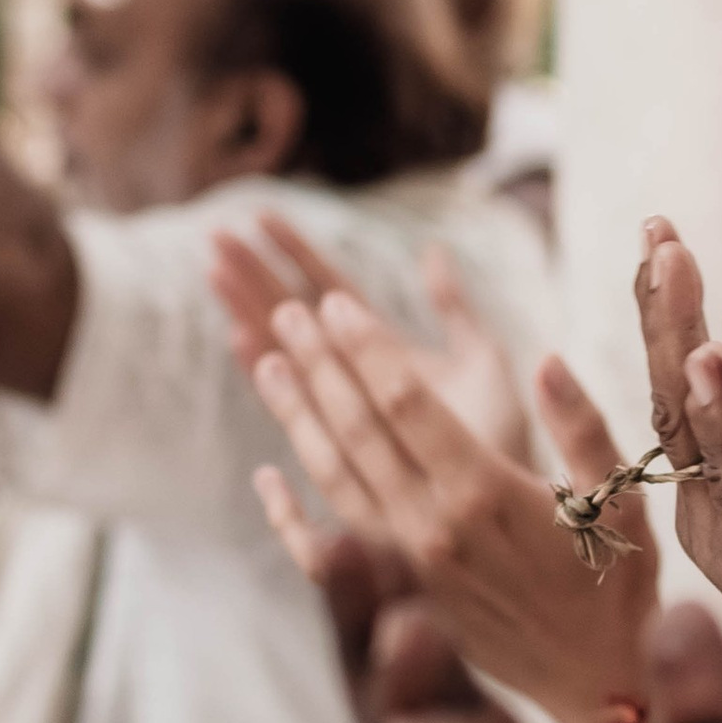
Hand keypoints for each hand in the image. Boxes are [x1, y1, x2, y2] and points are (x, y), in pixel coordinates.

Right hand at [216, 212, 531, 467]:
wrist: (508, 509)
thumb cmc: (503, 436)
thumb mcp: (483, 358)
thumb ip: (454, 306)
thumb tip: (431, 250)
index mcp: (385, 348)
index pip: (331, 285)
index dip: (296, 249)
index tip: (260, 213)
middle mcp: (355, 374)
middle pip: (294, 311)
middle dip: (255, 273)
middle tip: (215, 234)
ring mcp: (344, 405)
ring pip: (286, 347)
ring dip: (249, 309)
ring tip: (213, 270)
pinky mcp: (342, 441)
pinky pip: (295, 395)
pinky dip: (267, 366)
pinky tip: (241, 339)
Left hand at [225, 221, 655, 722]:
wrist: (596, 679)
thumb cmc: (617, 582)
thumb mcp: (620, 498)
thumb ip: (581, 425)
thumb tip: (547, 360)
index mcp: (487, 491)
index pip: (405, 402)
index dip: (365, 348)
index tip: (335, 302)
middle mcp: (434, 526)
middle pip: (357, 429)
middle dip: (320, 365)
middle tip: (288, 313)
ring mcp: (407, 563)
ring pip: (335, 477)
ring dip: (298, 417)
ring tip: (268, 362)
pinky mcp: (399, 592)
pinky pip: (326, 548)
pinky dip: (290, 513)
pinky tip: (266, 476)